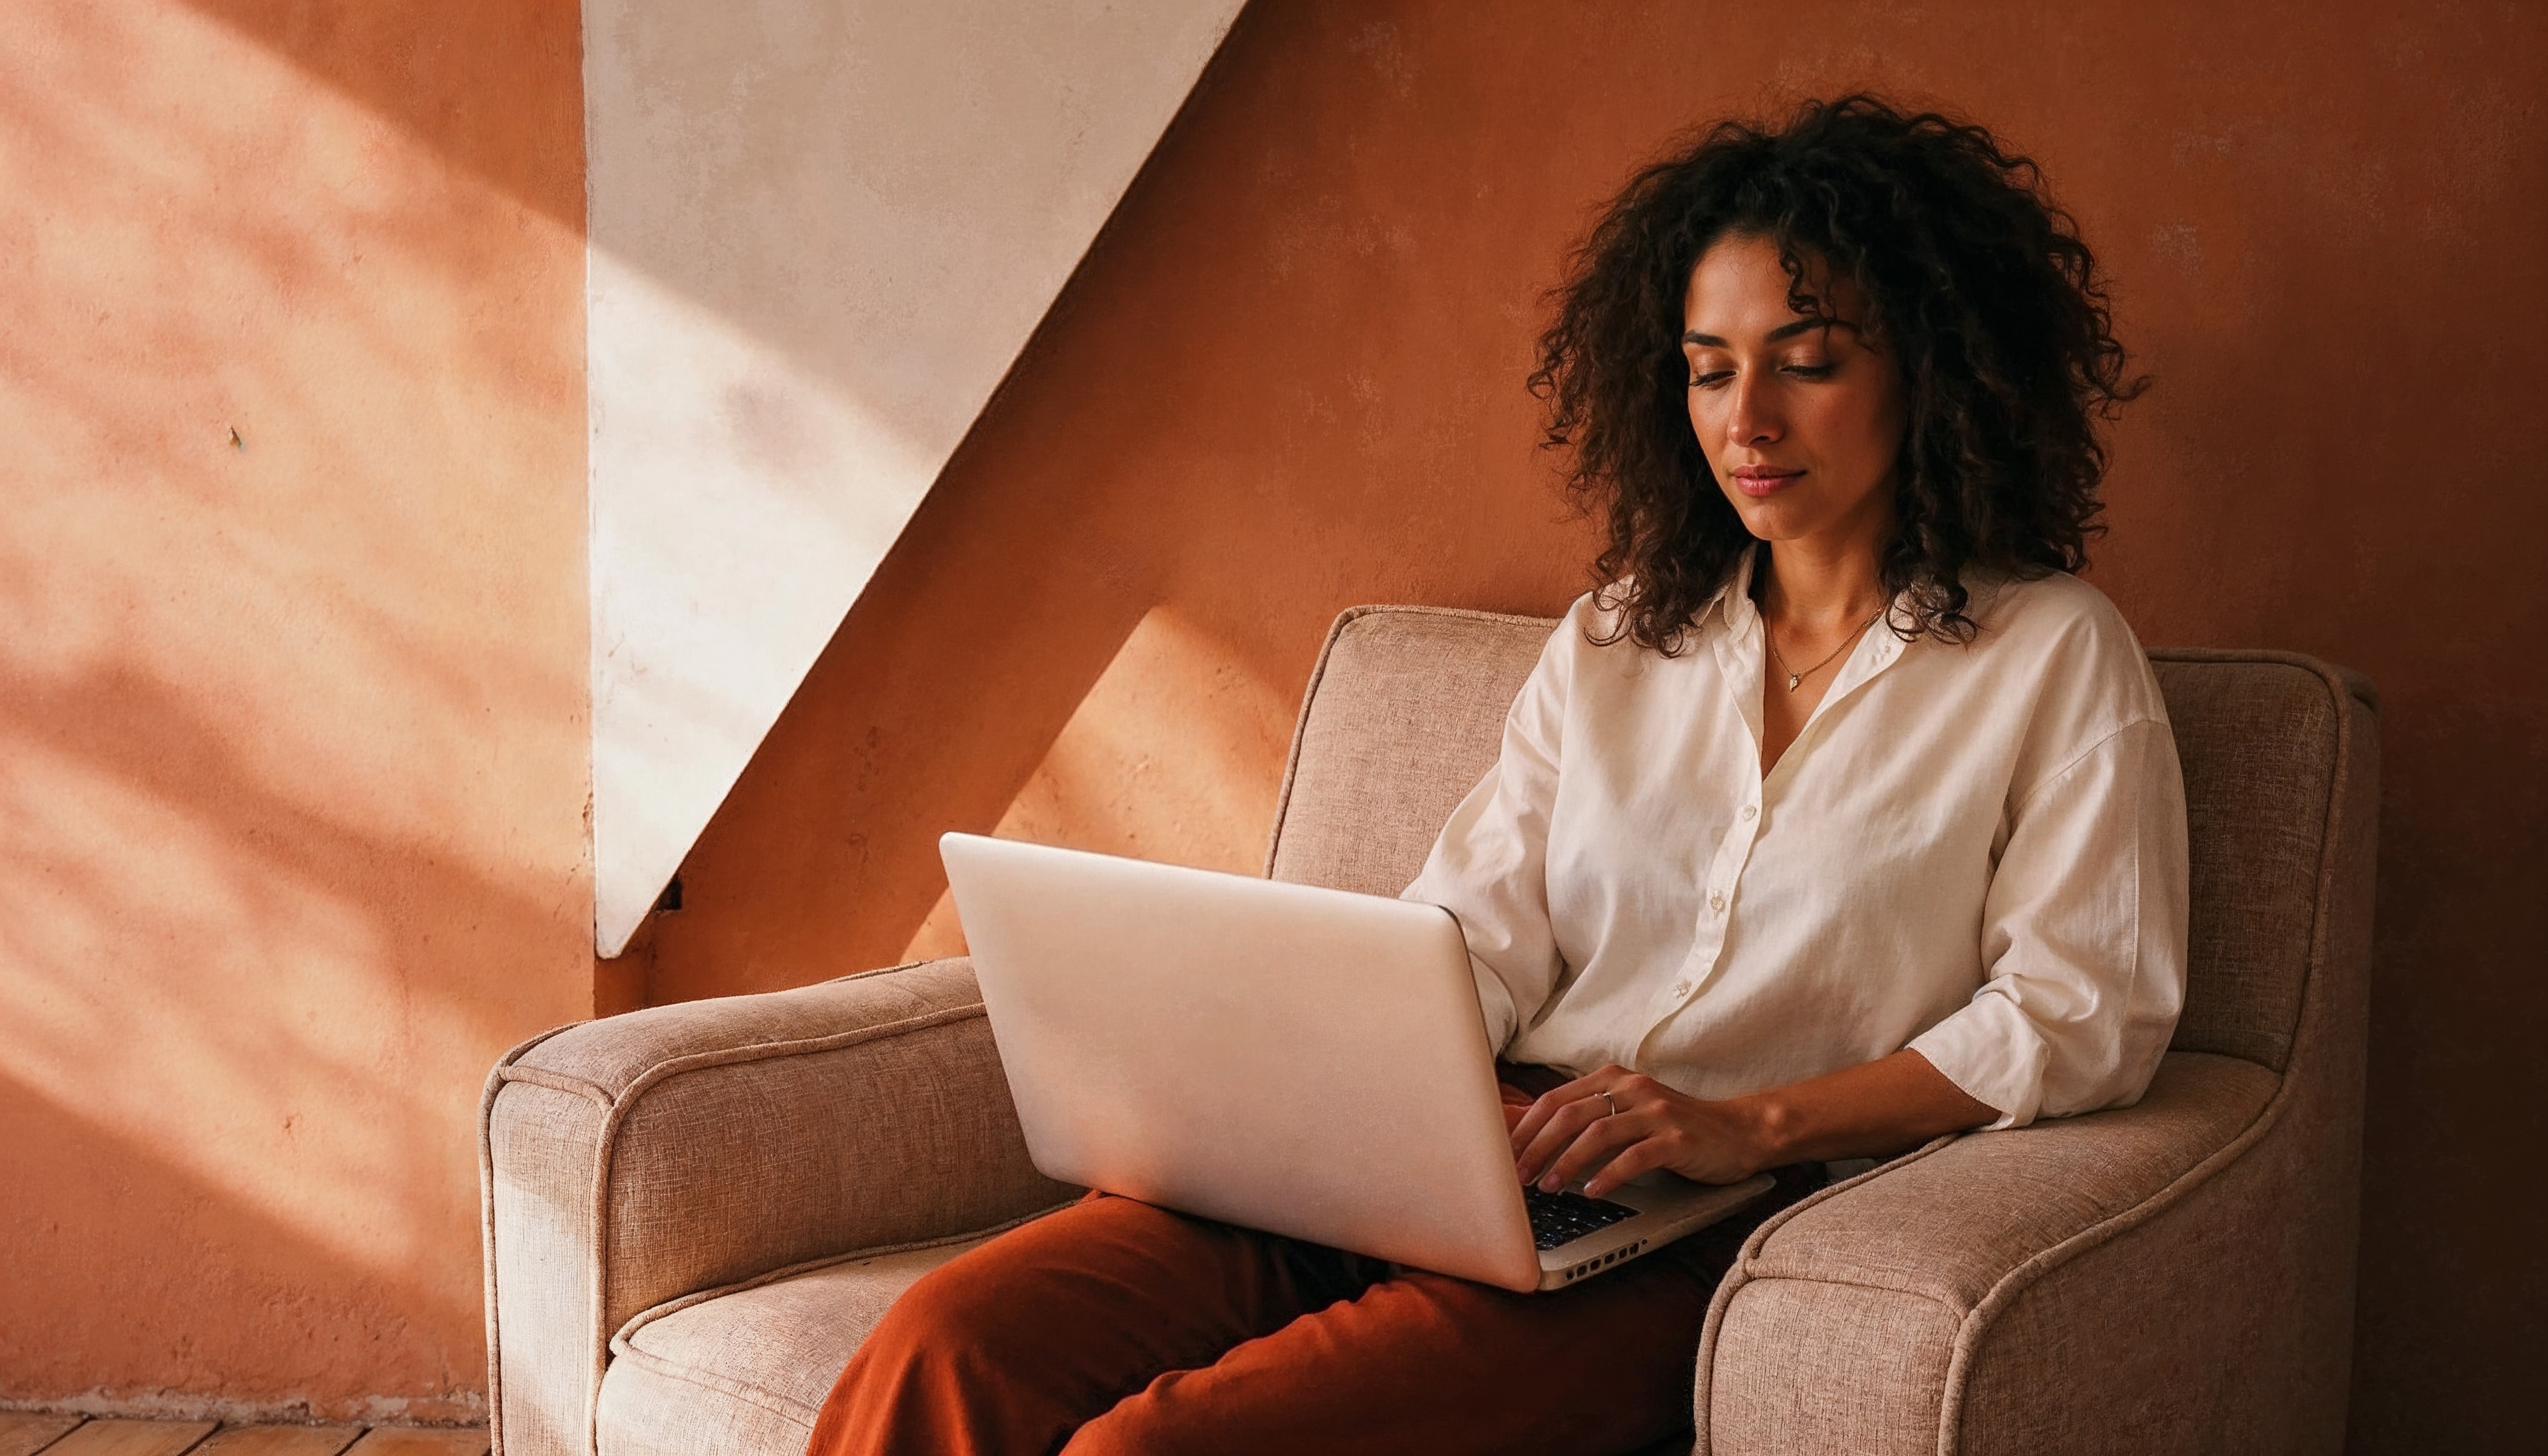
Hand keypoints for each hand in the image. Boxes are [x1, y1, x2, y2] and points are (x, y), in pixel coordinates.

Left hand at [1509, 1065, 1768, 1197]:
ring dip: (1566, 1162)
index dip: (1526, 1127)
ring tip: (1549, 1187)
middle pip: (1569, 1114)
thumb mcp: (1629, 1113)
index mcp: (1614, 1079)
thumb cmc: (1675, 1127)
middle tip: (1518, 1176)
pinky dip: (1608, 1175)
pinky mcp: (1676, 1138)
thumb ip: (1589, 1117)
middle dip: (1537, 1147)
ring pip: (1597, 1133)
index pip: (1555, 1099)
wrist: (1738, 1132)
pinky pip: (1634, 1156)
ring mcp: (1655, 1112)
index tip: (1504, 1154)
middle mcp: (1632, 1088)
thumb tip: (1534, 1137)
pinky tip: (1592, 1192)